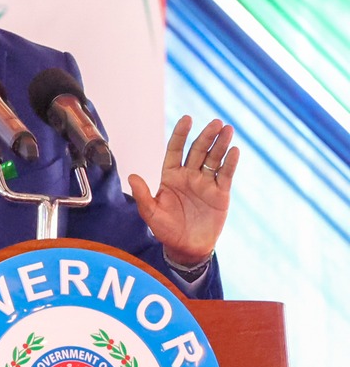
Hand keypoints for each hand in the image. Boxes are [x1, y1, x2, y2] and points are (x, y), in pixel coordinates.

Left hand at [128, 116, 236, 269]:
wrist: (186, 247)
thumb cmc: (166, 230)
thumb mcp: (150, 213)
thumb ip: (142, 195)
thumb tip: (132, 176)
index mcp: (170, 177)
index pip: (176, 150)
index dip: (181, 134)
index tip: (187, 119)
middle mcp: (188, 176)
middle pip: (198, 151)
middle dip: (206, 136)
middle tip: (215, 123)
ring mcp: (205, 183)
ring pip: (214, 159)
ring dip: (220, 144)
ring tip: (227, 130)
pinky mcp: (220, 193)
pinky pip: (225, 174)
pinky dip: (230, 162)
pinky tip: (234, 150)